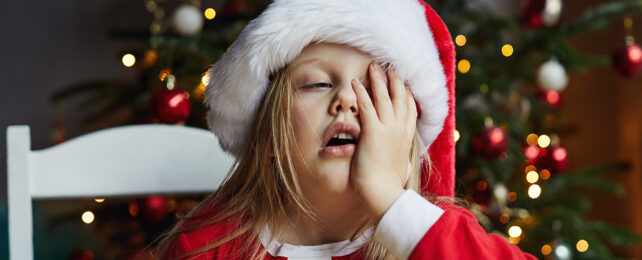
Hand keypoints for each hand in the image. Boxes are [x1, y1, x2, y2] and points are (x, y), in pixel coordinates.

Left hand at [350, 63, 417, 219]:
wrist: (383, 193)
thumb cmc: (390, 184)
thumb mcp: (402, 168)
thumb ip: (404, 160)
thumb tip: (407, 163)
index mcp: (407, 136)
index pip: (410, 108)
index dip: (406, 92)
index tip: (402, 82)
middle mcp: (400, 129)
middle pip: (400, 97)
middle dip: (394, 79)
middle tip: (389, 66)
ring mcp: (388, 129)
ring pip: (384, 97)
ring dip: (378, 79)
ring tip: (373, 66)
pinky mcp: (373, 132)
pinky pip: (366, 106)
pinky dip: (360, 92)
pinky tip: (354, 82)